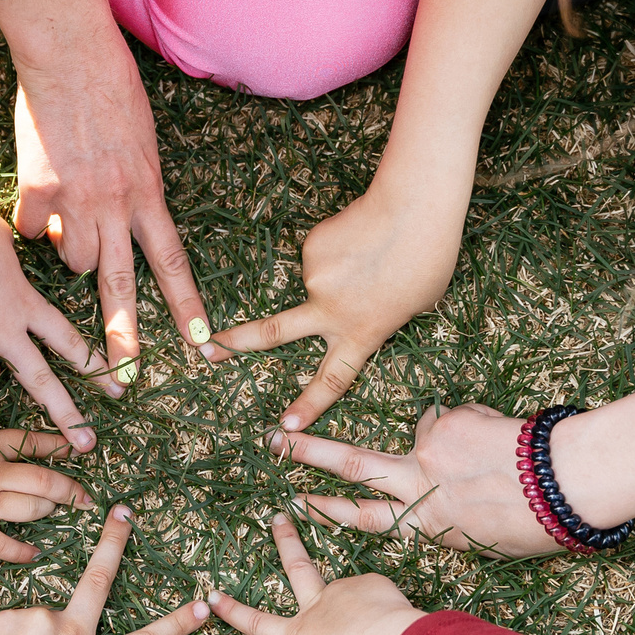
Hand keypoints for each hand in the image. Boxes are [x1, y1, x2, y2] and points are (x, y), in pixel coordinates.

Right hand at [0, 0, 211, 382]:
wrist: (70, 53)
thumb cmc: (110, 89)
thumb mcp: (140, 145)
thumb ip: (132, 192)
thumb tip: (109, 231)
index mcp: (148, 193)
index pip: (173, 261)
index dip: (187, 305)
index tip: (201, 344)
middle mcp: (116, 205)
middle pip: (122, 284)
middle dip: (124, 336)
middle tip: (125, 378)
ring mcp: (74, 202)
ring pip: (71, 260)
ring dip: (71, 249)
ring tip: (69, 215)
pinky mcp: (36, 191)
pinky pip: (32, 227)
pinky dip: (32, 219)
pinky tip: (35, 194)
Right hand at [0, 177, 108, 450]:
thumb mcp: (4, 243)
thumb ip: (12, 273)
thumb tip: (9, 276)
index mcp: (25, 302)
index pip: (67, 340)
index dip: (92, 365)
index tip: (115, 387)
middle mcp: (4, 330)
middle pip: (41, 381)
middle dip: (67, 415)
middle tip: (88, 445)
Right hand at [0, 365, 91, 563]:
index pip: (32, 443)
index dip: (58, 445)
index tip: (78, 448)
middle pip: (44, 480)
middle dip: (69, 488)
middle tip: (85, 496)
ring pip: (31, 509)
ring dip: (48, 510)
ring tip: (57, 512)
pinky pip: (3, 546)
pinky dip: (21, 552)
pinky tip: (35, 554)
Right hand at [206, 514, 426, 634]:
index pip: (258, 624)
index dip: (233, 612)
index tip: (212, 596)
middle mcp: (317, 606)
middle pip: (297, 569)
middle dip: (285, 542)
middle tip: (278, 517)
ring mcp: (344, 590)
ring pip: (347, 594)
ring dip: (356, 606)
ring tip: (376, 632)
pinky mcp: (372, 582)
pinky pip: (376, 596)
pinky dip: (381, 607)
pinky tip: (391, 623)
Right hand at [211, 190, 459, 430]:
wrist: (413, 207)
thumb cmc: (428, 258)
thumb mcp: (415, 305)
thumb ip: (380, 315)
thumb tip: (354, 308)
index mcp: (361, 332)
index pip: (331, 380)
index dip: (308, 405)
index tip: (285, 427)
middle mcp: (329, 311)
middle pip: (271, 333)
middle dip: (234, 342)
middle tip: (205, 348)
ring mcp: (314, 279)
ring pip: (318, 281)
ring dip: (339, 271)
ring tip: (373, 252)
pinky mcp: (310, 248)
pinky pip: (320, 255)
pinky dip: (337, 250)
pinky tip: (359, 236)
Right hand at [273, 404, 557, 557]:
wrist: (564, 485)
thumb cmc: (535, 524)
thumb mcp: (483, 538)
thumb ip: (448, 513)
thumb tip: (439, 487)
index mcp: (426, 524)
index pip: (364, 518)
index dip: (326, 510)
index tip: (297, 501)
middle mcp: (417, 486)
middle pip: (352, 466)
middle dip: (309, 454)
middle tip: (274, 439)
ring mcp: (429, 450)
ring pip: (414, 434)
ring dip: (430, 437)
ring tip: (459, 444)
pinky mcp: (449, 421)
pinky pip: (456, 418)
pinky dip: (477, 426)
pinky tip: (506, 440)